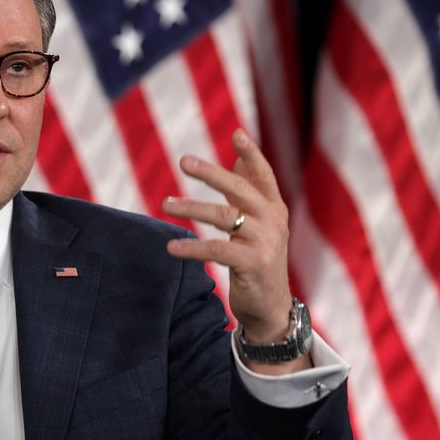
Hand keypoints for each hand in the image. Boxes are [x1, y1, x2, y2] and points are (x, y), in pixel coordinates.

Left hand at [162, 129, 308, 370]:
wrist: (270, 306)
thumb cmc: (258, 260)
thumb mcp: (257, 225)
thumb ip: (247, 194)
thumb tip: (236, 159)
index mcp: (274, 208)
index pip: (264, 175)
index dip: (251, 154)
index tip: (237, 133)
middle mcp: (273, 221)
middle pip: (240, 190)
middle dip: (211, 173)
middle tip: (183, 161)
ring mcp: (265, 243)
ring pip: (223, 217)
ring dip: (191, 208)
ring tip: (165, 204)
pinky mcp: (252, 264)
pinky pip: (216, 250)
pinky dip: (191, 247)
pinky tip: (171, 248)